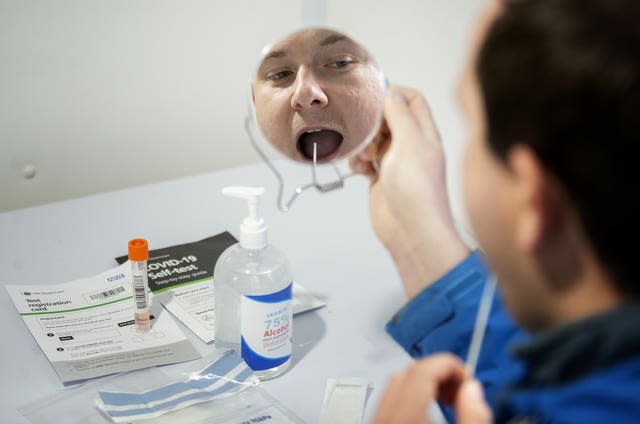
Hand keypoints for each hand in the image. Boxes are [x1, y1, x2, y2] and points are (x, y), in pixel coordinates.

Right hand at [351, 86, 468, 297]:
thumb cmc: (417, 191)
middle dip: (372, 121)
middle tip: (365, 131)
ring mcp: (396, 163)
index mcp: (424, 133)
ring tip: (364, 156)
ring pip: (374, 139)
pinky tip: (360, 170)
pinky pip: (366, 160)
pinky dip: (359, 161)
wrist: (412, 231)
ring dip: (363, 142)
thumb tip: (391, 91)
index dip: (393, 94)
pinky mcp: (382, 179)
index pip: (412, 100)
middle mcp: (411, 145)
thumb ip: (399, 114)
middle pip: (389, 118)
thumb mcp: (409, 143)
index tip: (373, 99)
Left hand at [372, 353, 492, 423]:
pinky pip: (389, 401)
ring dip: (424, 383)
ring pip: (395, 385)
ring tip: (450, 399)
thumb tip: (473, 389)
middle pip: (407, 373)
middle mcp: (384, 417)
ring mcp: (376, 421)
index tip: (468, 376)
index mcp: (404, 416)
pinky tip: (432, 410)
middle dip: (438, 372)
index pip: (423, 369)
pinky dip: (411, 397)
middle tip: (462, 388)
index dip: (450, 364)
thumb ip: (472, 416)